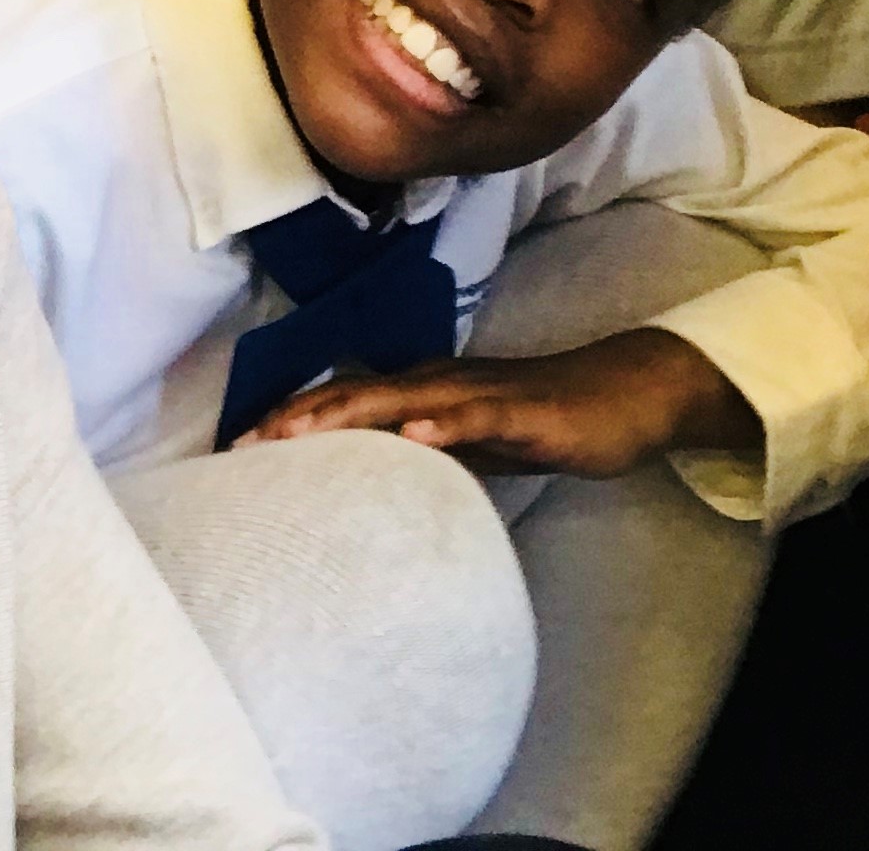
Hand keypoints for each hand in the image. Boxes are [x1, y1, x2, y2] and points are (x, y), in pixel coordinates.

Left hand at [235, 328, 761, 478]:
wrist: (627, 396)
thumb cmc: (546, 421)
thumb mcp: (474, 445)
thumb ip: (426, 457)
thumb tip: (374, 485)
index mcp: (427, 393)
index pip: (348, 402)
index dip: (295, 419)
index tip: (240, 446)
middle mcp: (443, 384)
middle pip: (358, 393)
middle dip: (299, 416)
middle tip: (244, 443)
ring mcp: (483, 393)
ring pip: (405, 397)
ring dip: (349, 413)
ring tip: (298, 432)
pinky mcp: (526, 411)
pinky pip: (480, 415)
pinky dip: (444, 424)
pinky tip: (414, 436)